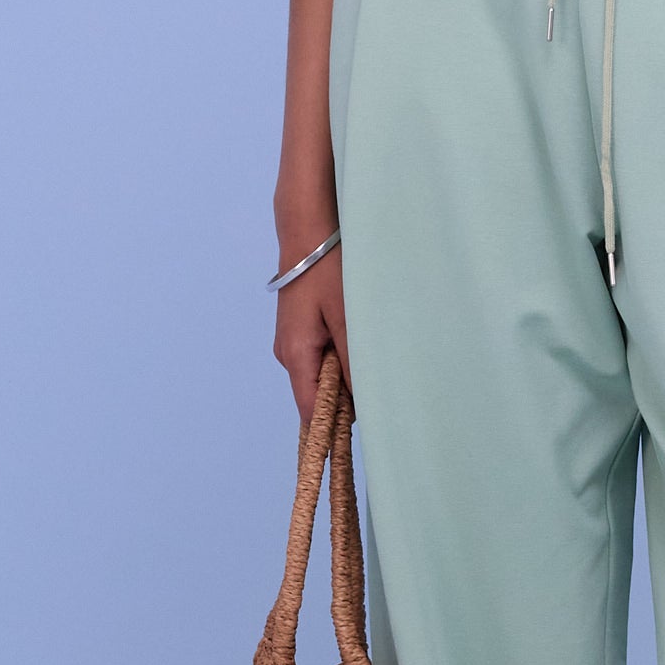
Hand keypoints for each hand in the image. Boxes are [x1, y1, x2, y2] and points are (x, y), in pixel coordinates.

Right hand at [273, 242, 350, 421]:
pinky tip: (354, 341)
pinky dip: (337, 358)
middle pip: (316, 395)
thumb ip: (353, 360)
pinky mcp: (298, 332)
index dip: (331, 427)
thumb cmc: (327, 272)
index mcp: (296, 355)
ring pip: (319, 376)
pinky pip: (319, 358)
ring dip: (343, 374)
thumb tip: (360, 401)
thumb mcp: (347, 317)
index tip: (359, 430)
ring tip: (367, 353)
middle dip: (343, 397)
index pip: (309, 410)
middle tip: (376, 380)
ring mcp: (291, 343)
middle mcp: (288, 354)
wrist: (307, 234)